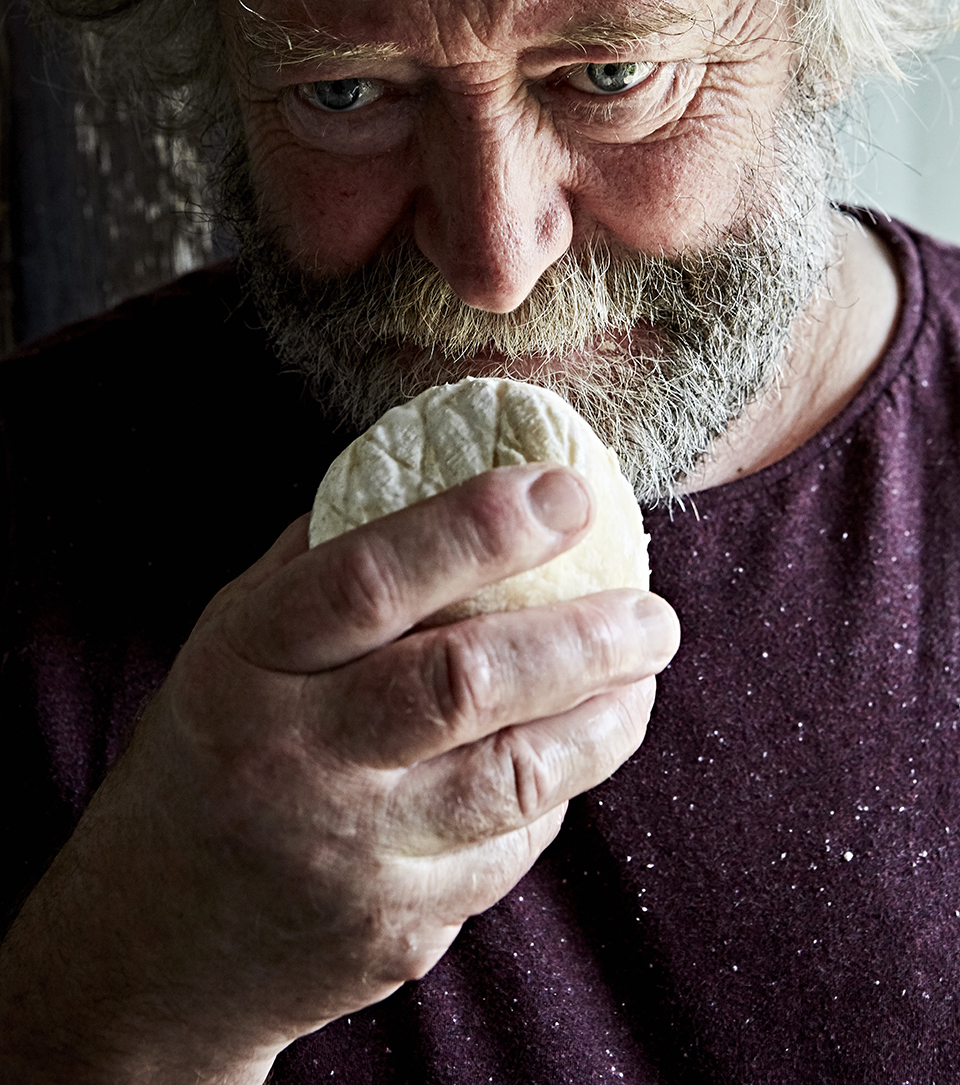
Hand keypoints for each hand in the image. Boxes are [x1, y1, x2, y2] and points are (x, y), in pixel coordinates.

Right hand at [0, 464, 678, 1082]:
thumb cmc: (215, 750)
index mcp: (251, 661)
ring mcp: (349, 854)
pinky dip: (555, 796)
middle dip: (584, 638)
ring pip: (514, 780)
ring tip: (642, 675)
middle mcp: (297, 756)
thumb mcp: (235, 639)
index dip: (476, 526)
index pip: (370, 577)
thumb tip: (448, 468)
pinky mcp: (396, 931)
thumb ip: (327, 559)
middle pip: (462, 683)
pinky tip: (567, 757)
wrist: (152, 945)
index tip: (567, 491)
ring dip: (604, 721)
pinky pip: (507, 851)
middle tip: (655, 613)